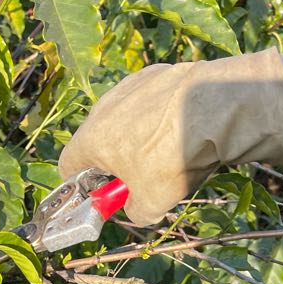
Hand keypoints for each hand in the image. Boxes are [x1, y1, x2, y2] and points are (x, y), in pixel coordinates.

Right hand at [58, 47, 282, 226]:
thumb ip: (135, 211)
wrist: (214, 109)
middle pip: (96, 139)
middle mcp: (102, 109)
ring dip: (135, 134)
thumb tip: (137, 208)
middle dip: (113, 159)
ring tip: (168, 147)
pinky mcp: (154, 72)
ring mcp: (128, 87)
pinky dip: (158, 113)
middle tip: (140, 175)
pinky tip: (182, 123)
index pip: (68, 165)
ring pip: (122, 116)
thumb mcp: (153, 204)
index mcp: (92, 141)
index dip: (82, 184)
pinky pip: (148, 99)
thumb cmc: (172, 159)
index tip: (104, 192)